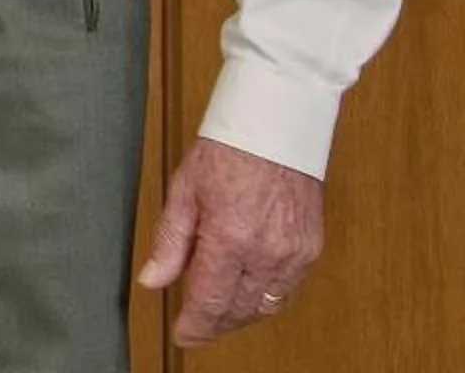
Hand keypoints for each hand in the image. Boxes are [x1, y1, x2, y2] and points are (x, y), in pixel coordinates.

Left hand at [137, 136, 324, 344]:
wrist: (275, 129)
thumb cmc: (227, 152)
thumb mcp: (183, 191)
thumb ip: (170, 242)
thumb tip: (153, 279)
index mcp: (230, 237)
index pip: (211, 301)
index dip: (195, 325)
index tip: (183, 335)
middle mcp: (267, 251)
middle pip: (239, 310)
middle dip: (215, 324)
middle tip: (196, 326)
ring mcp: (294, 253)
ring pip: (265, 305)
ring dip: (240, 316)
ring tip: (218, 313)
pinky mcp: (311, 249)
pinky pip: (287, 290)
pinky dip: (264, 298)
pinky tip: (247, 292)